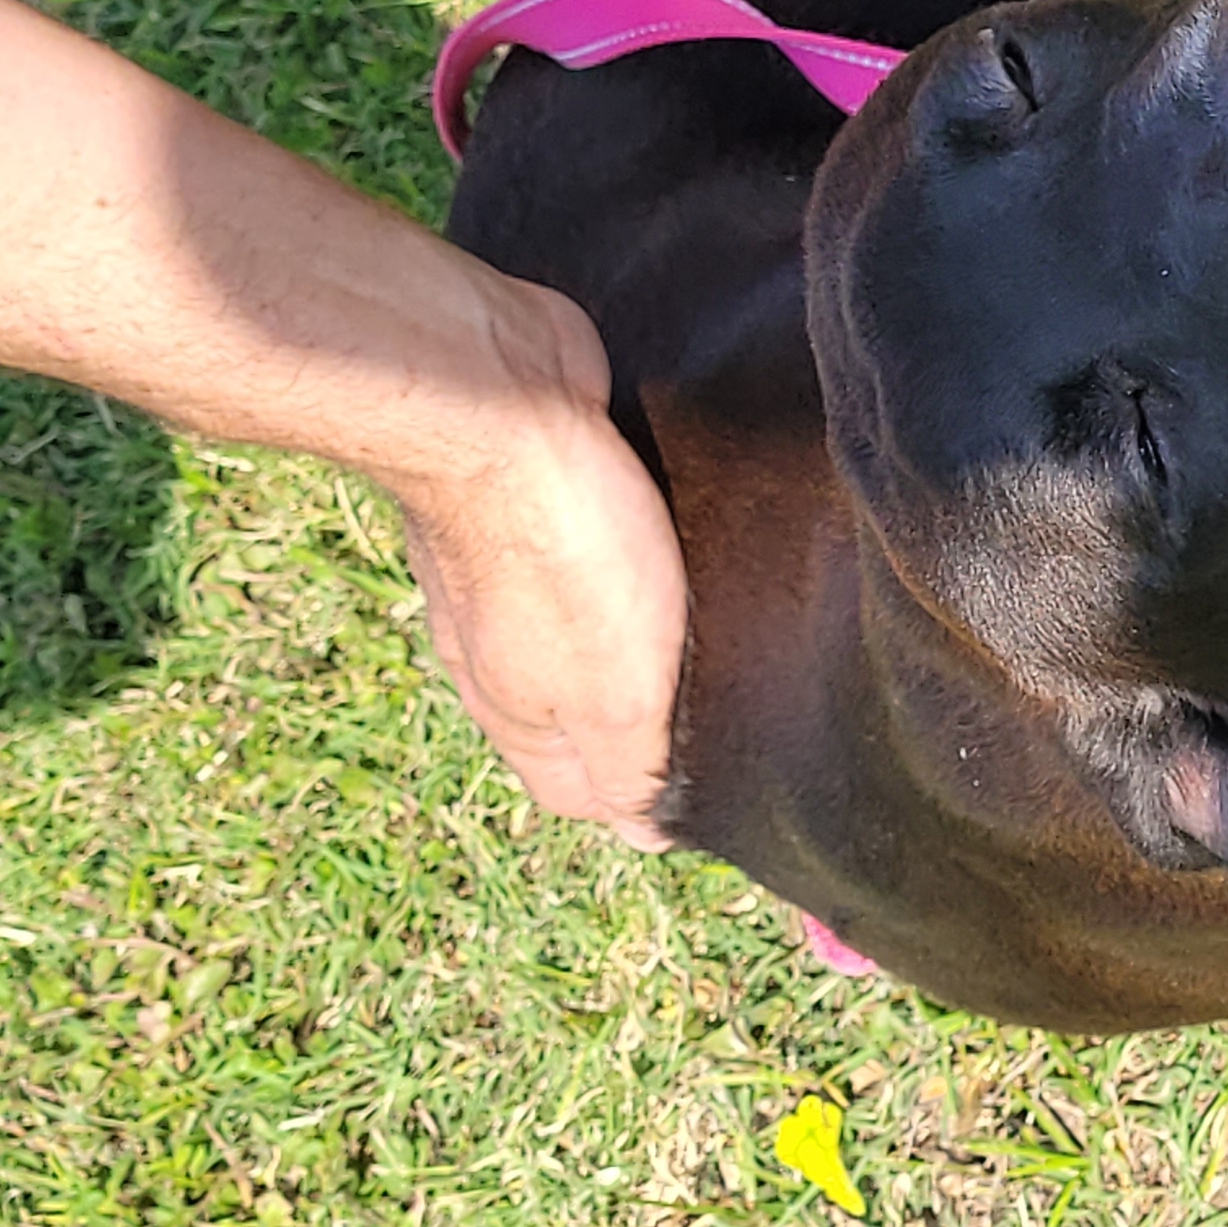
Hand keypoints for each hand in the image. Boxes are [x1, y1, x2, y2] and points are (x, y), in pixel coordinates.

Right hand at [389, 284, 684, 848]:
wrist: (493, 391)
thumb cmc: (556, 543)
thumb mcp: (612, 690)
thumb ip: (623, 765)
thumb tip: (642, 836)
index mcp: (518, 706)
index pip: (581, 792)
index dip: (645, 800)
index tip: (714, 791)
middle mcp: (506, 645)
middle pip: (582, 711)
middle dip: (648, 719)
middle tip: (734, 704)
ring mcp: (518, 566)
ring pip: (589, 627)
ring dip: (647, 635)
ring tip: (728, 631)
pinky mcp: (546, 493)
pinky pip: (594, 546)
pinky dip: (636, 555)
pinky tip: (682, 545)